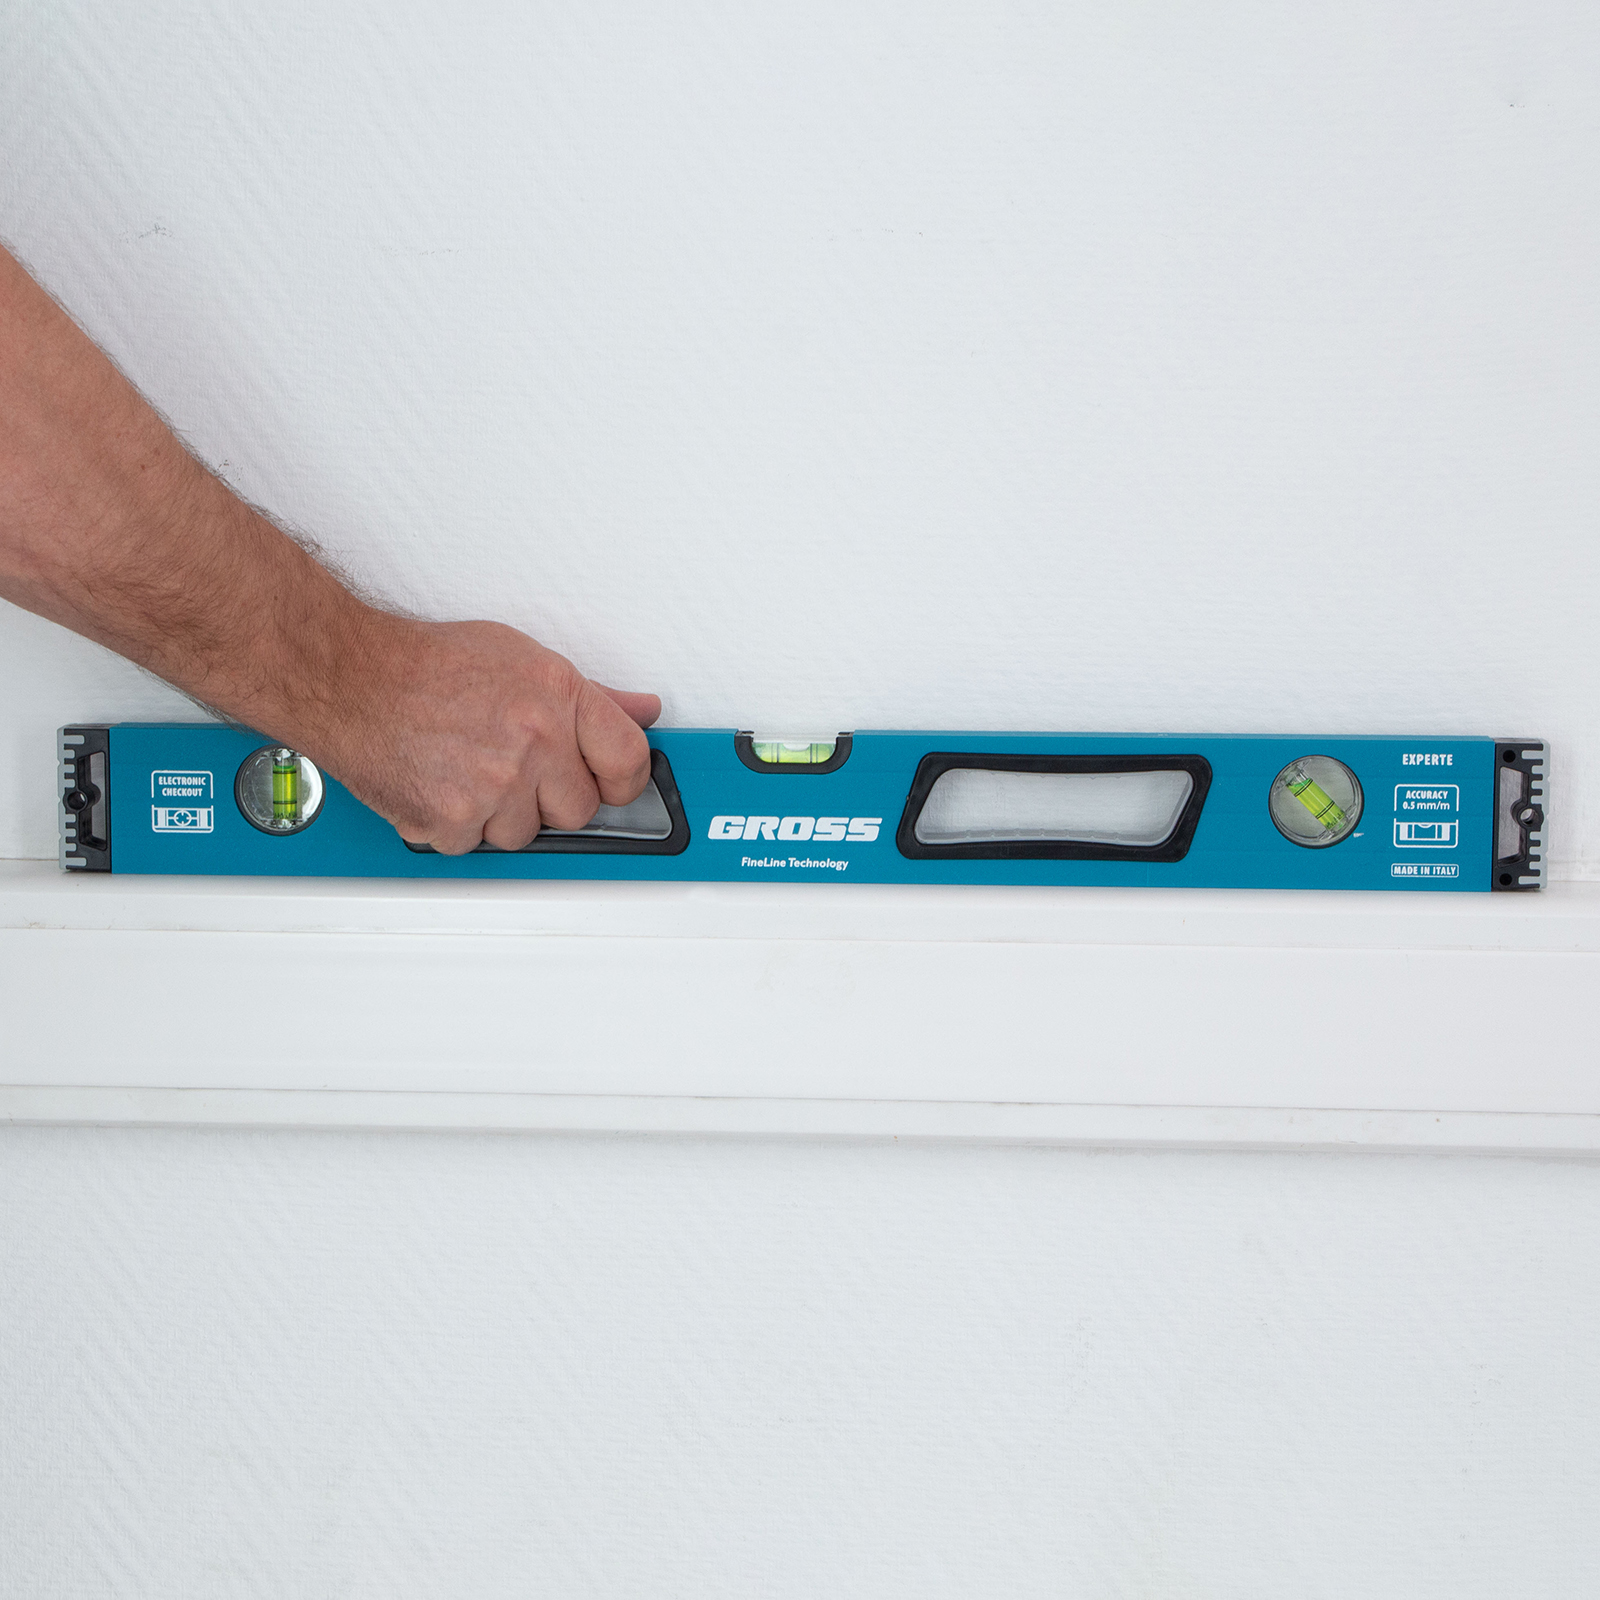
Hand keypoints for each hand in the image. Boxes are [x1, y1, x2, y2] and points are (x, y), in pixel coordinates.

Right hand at [312, 614, 660, 855]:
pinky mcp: (452, 820)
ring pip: (524, 834)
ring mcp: (493, 784)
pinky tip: (440, 783)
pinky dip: (454, 825)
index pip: (627, 760)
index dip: (623, 782)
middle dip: (550, 797)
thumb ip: (588, 696)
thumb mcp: (519, 657)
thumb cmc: (426, 664)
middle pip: (578, 809)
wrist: (348, 677)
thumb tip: (641, 710)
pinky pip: (473, 846)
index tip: (612, 785)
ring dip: (500, 815)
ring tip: (468, 769)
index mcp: (557, 696)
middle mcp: (532, 741)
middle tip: (514, 768)